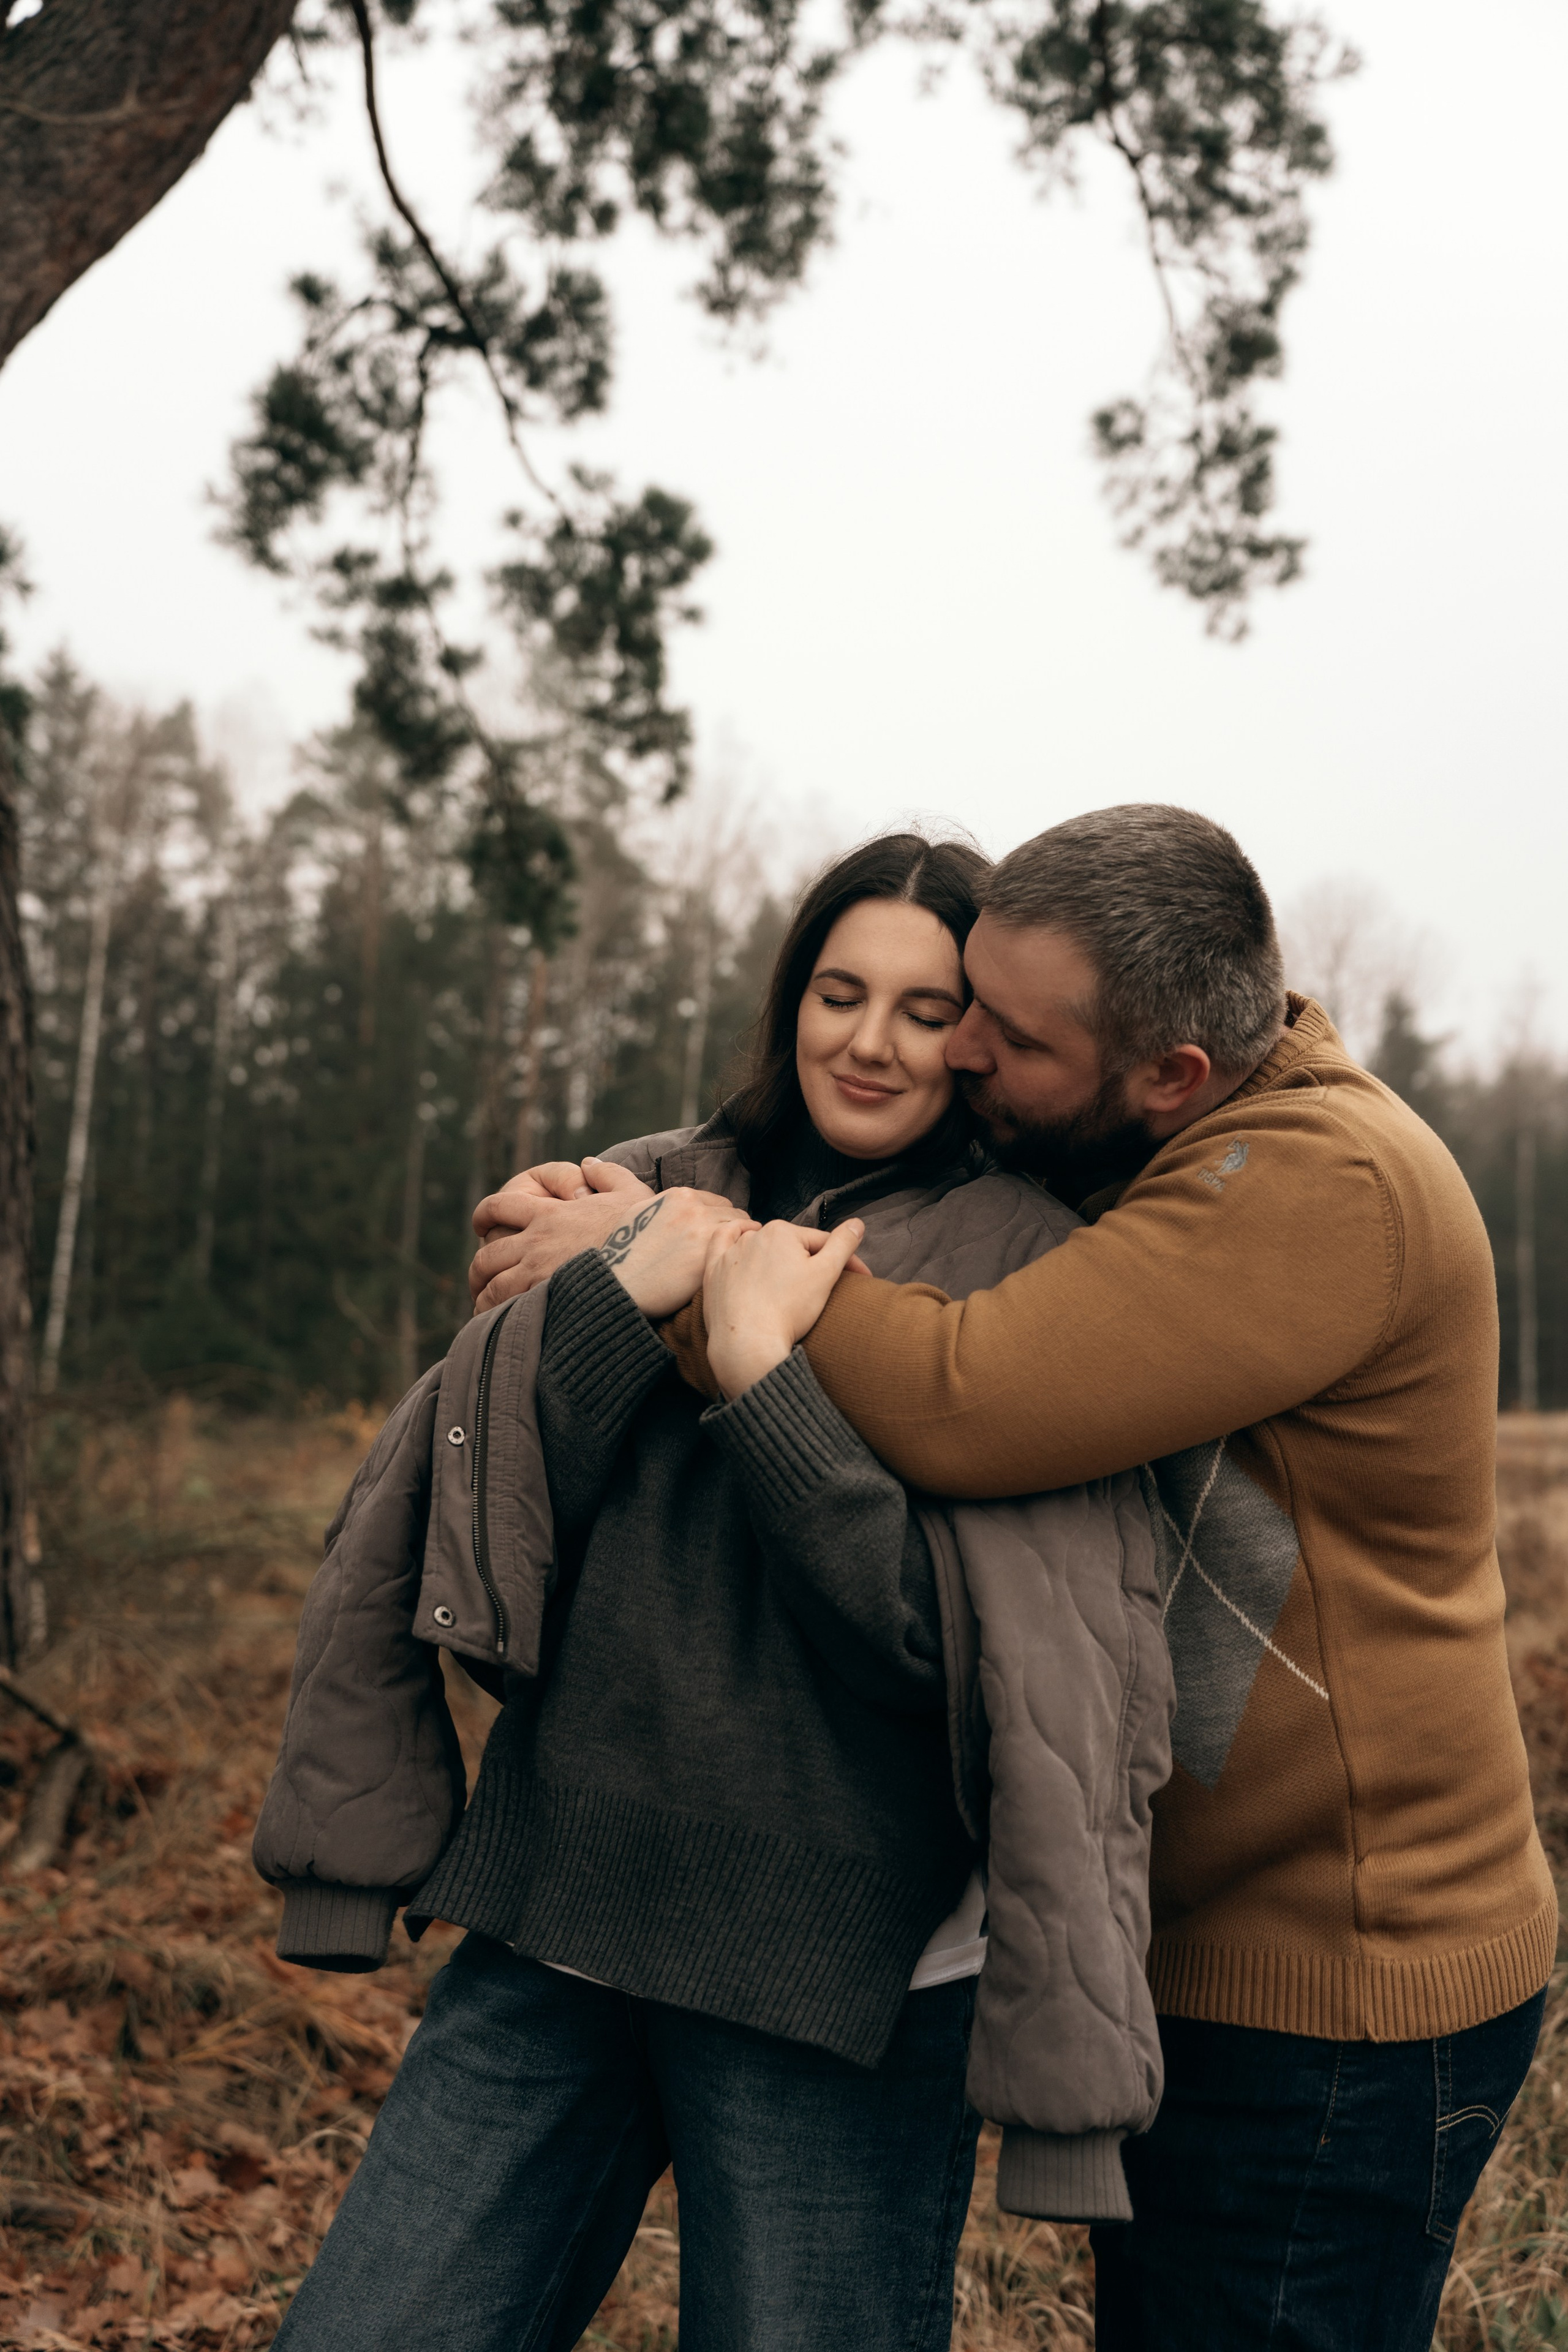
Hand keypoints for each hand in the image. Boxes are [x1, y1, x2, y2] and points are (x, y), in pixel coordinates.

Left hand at [469, 1160, 746, 1314]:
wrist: (659, 1256)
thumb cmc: (649, 1226)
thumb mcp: (630, 1190)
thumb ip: (606, 1174)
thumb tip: (589, 1164)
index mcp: (549, 1214)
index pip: (497, 1207)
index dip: (484, 1215)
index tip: (482, 1225)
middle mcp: (536, 1243)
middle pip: (486, 1256)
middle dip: (479, 1270)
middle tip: (482, 1281)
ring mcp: (538, 1274)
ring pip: (491, 1287)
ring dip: (485, 1297)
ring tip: (490, 1309)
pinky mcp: (547, 1302)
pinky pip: (507, 1312)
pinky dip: (501, 1318)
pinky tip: (508, 1326)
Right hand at [599, 1190, 757, 1319]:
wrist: (619, 1284)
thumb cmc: (625, 1255)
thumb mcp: (639, 1215)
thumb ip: (665, 1206)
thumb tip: (684, 1206)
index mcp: (679, 1196)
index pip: (718, 1202)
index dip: (721, 1219)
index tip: (720, 1234)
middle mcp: (695, 1208)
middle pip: (734, 1214)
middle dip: (734, 1230)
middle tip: (730, 1250)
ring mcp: (704, 1231)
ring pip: (741, 1231)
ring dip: (739, 1244)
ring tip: (734, 1261)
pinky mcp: (710, 1256)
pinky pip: (739, 1250)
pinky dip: (739, 1257)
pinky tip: (733, 1269)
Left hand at [703, 1218, 867, 1399]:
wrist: (748, 1343)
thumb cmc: (788, 1310)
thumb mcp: (826, 1274)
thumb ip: (843, 1244)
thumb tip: (857, 1223)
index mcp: (782, 1231)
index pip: (822, 1243)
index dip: (846, 1262)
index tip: (860, 1281)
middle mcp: (753, 1236)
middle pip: (791, 1247)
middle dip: (809, 1262)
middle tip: (823, 1288)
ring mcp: (730, 1253)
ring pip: (760, 1247)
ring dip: (775, 1256)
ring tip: (787, 1277)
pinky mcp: (713, 1272)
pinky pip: (721, 1246)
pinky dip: (733, 1239)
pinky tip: (744, 1238)